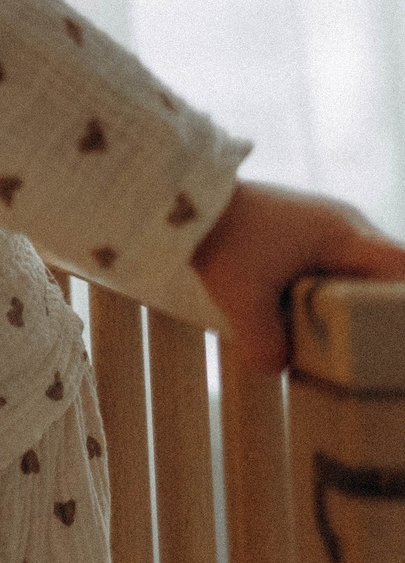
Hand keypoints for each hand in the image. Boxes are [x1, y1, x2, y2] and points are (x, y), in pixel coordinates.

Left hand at [191, 180, 404, 372]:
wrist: (181, 196)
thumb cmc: (220, 240)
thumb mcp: (242, 300)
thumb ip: (266, 343)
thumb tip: (278, 367)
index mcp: (344, 234)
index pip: (401, 266)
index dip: (402, 303)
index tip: (393, 334)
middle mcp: (342, 222)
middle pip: (382, 272)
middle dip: (375, 308)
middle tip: (369, 345)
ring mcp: (320, 219)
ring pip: (352, 267)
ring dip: (345, 298)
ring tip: (336, 335)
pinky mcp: (297, 224)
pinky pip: (328, 260)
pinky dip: (323, 285)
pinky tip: (306, 309)